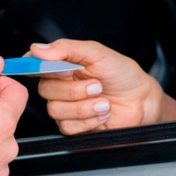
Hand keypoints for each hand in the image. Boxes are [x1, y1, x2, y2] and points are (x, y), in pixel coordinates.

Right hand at [33, 40, 162, 134]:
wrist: (142, 100)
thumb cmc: (121, 74)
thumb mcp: (96, 53)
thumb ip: (66, 48)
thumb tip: (37, 49)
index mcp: (60, 65)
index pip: (33, 65)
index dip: (39, 69)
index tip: (62, 70)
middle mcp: (59, 86)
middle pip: (44, 90)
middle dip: (74, 90)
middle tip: (97, 85)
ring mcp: (65, 107)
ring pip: (55, 110)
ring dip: (84, 107)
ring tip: (104, 101)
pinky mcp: (74, 126)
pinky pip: (67, 127)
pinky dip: (88, 120)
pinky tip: (102, 113)